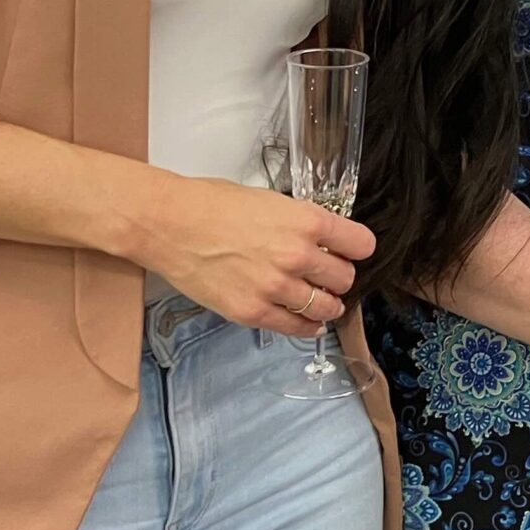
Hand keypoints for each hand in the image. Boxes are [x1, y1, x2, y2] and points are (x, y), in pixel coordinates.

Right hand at [129, 174, 376, 338]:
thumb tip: (321, 241)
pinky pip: (296, 327)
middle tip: (329, 278)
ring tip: (322, 302)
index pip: (361, 244)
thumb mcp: (271, 201)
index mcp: (306, 221)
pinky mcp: (252, 311)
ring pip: (326, 307)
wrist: (168, 223)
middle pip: (345, 278)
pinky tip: (308, 322)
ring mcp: (275, 287)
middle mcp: (297, 255)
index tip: (351, 252)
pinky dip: (307, 326)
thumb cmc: (213, 204)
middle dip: (340, 278)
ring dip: (327, 305)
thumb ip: (301, 224)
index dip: (357, 249)